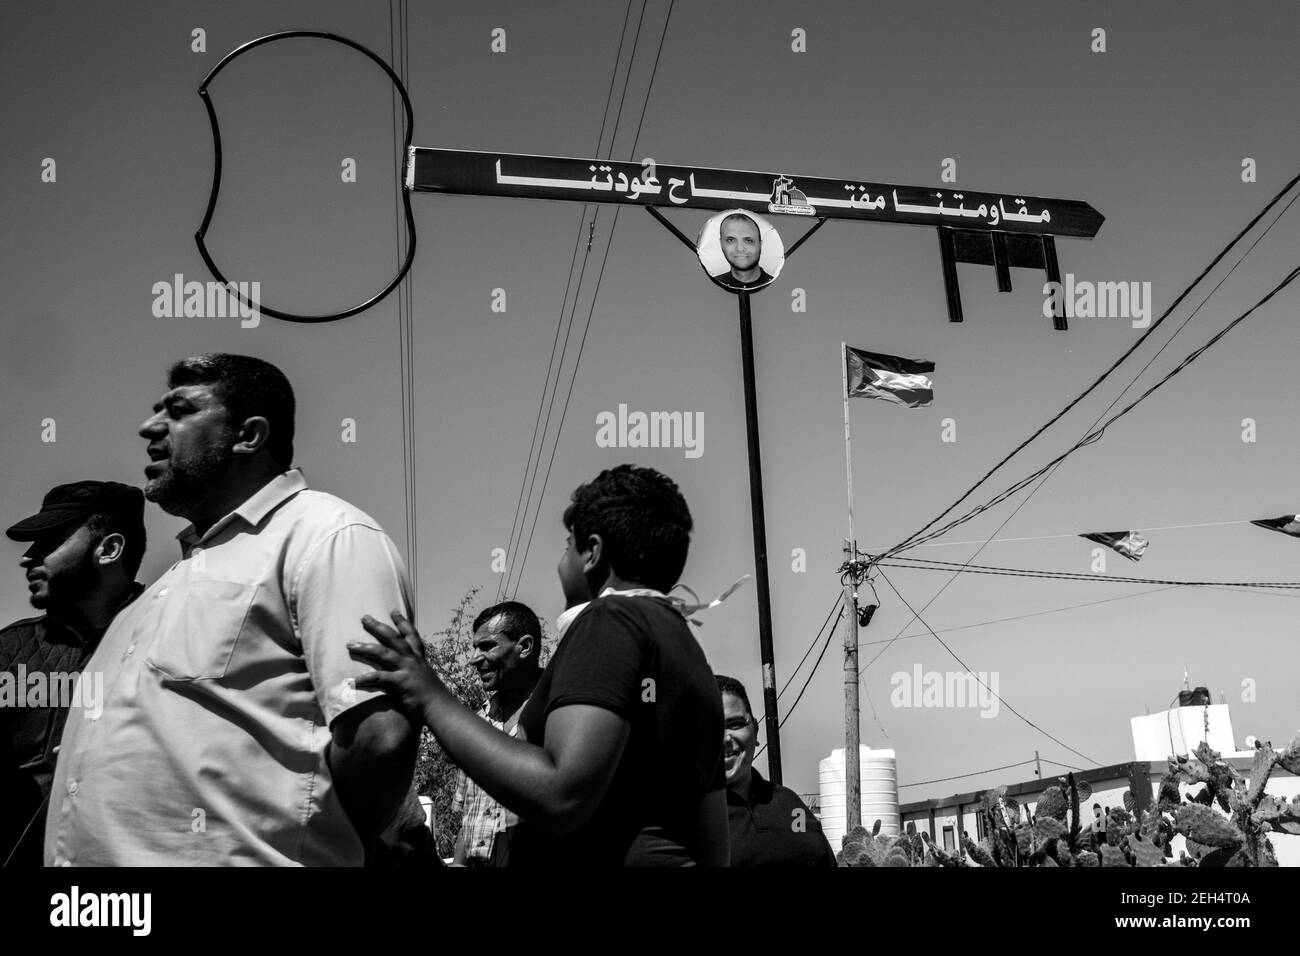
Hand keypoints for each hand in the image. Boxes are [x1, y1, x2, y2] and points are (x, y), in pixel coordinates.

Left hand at [348, 609, 444, 723]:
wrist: (442, 709)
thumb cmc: (434, 699)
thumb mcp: (426, 680)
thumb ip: (416, 675)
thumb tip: (409, 676)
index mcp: (419, 659)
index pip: (411, 635)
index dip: (402, 622)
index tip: (393, 611)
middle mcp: (412, 660)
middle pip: (393, 638)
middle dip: (378, 627)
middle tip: (364, 617)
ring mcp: (407, 670)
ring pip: (383, 653)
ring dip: (365, 648)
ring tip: (350, 644)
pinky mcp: (401, 683)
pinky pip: (379, 678)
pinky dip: (365, 679)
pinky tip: (353, 681)